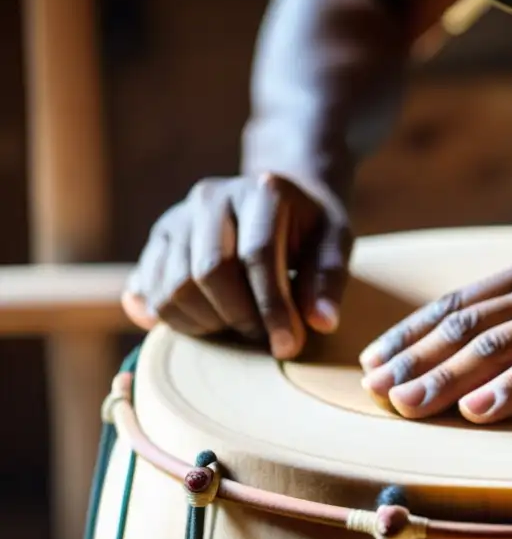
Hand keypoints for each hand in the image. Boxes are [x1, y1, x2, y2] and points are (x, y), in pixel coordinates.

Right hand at [122, 173, 350, 358]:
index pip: (258, 255)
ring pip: (175, 286)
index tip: (288, 346)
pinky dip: (175, 319)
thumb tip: (322, 323)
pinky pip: (151, 290)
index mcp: (260, 192)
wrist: (274, 200)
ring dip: (207, 322)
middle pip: (209, 272)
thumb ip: (328, 280)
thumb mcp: (334, 243)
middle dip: (239, 317)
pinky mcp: (159, 240)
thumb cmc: (309, 228)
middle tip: (264, 337)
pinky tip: (206, 326)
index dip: (273, 307)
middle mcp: (211, 197)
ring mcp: (178, 218)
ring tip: (239, 327)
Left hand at [358, 238, 511, 422]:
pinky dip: (510, 388)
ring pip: (494, 344)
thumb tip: (491, 337)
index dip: (411, 332)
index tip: (375, 360)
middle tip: (371, 391)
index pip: (458, 302)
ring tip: (404, 407)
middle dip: (412, 359)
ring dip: (443, 377)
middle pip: (463, 324)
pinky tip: (477, 411)